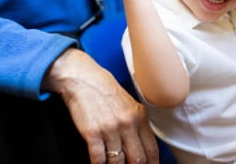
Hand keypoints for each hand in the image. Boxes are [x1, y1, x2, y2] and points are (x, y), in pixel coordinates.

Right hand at [42, 48, 158, 163]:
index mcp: (139, 116)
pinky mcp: (93, 133)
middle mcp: (128, 123)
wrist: (83, 78)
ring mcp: (110, 129)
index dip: (152, 163)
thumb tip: (141, 146)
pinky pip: (98, 159)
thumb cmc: (105, 90)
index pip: (152, 149)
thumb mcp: (129, 104)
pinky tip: (99, 163)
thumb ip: (136, 124)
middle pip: (138, 159)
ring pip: (118, 162)